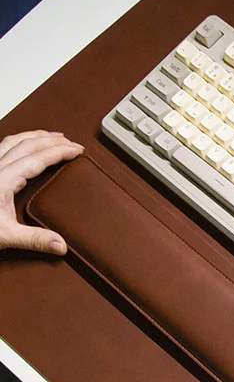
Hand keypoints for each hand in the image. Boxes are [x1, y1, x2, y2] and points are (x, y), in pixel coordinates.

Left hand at [0, 130, 82, 255]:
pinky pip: (2, 148)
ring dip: (34, 137)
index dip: (60, 152)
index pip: (38, 158)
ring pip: (13, 141)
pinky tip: (22, 146)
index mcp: (3, 179)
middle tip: (71, 142)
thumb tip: (62, 245)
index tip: (77, 150)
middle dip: (52, 141)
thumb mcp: (5, 236)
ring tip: (51, 136)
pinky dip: (18, 142)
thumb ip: (35, 240)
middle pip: (27, 145)